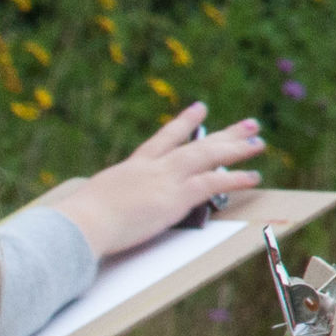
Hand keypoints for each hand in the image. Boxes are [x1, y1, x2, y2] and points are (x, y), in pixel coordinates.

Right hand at [27, 103, 264, 257]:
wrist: (80, 225)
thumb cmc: (77, 221)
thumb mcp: (92, 205)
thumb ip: (106, 204)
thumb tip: (99, 215)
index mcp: (131, 168)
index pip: (163, 140)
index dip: (184, 123)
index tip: (199, 110)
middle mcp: (152, 168)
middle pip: (194, 144)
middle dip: (223, 133)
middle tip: (247, 124)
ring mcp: (165, 180)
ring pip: (208, 157)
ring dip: (236, 149)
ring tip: (258, 143)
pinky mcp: (175, 197)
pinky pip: (213, 184)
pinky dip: (235, 179)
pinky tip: (254, 176)